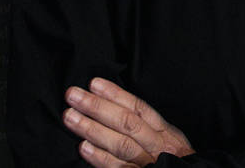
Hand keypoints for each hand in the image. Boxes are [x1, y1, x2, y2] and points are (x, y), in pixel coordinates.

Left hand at [63, 77, 194, 166]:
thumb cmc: (174, 162)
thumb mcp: (170, 142)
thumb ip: (149, 129)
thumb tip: (116, 107)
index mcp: (166, 133)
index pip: (139, 108)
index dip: (116, 95)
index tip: (94, 83)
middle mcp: (157, 146)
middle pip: (127, 123)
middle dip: (98, 107)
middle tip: (73, 95)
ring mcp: (148, 164)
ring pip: (120, 144)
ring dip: (92, 129)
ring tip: (70, 116)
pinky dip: (100, 158)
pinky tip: (83, 147)